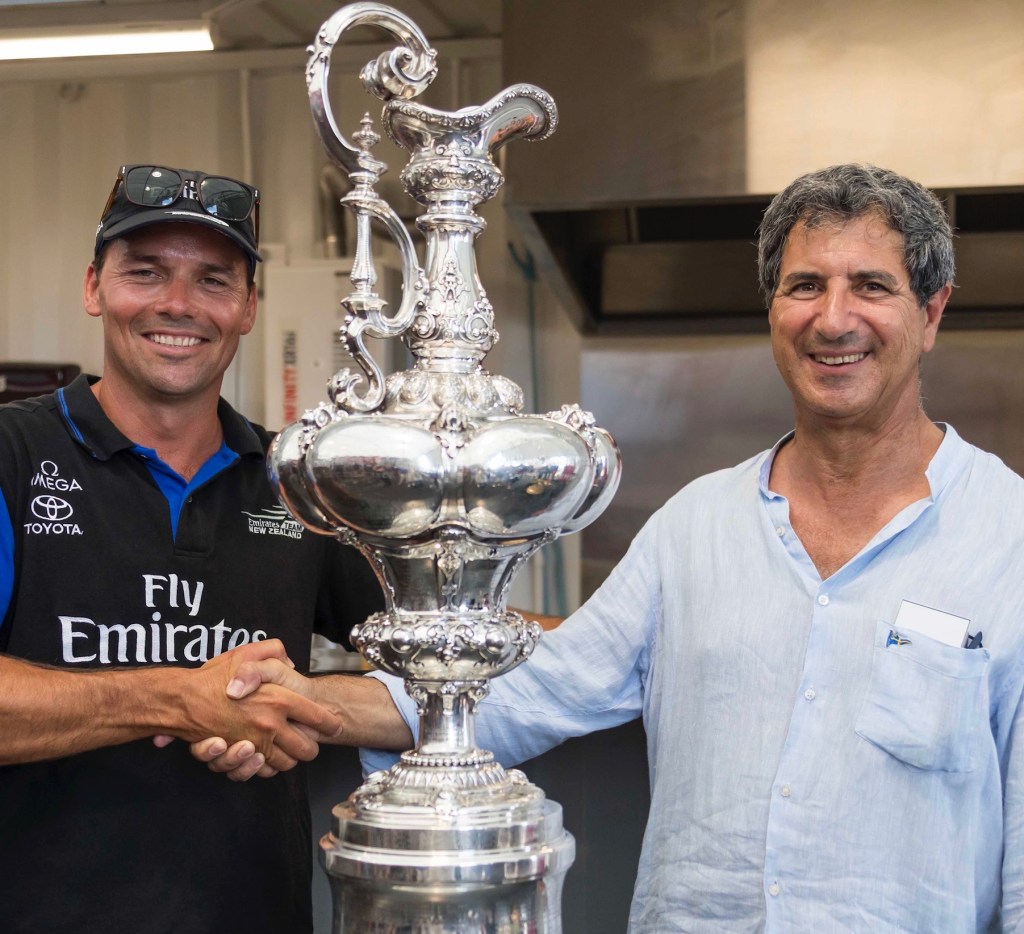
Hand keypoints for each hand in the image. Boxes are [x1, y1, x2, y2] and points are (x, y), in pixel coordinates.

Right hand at [191, 656, 328, 780]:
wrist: (183, 700)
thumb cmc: (214, 677)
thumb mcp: (247, 652)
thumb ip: (274, 652)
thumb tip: (290, 663)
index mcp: (279, 699)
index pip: (318, 717)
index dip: (330, 723)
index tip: (334, 725)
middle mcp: (271, 724)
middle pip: (307, 748)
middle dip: (311, 747)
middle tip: (309, 740)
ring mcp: (256, 743)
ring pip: (287, 764)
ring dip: (290, 759)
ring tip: (289, 748)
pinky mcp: (240, 757)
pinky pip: (264, 771)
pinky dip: (268, 768)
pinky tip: (267, 756)